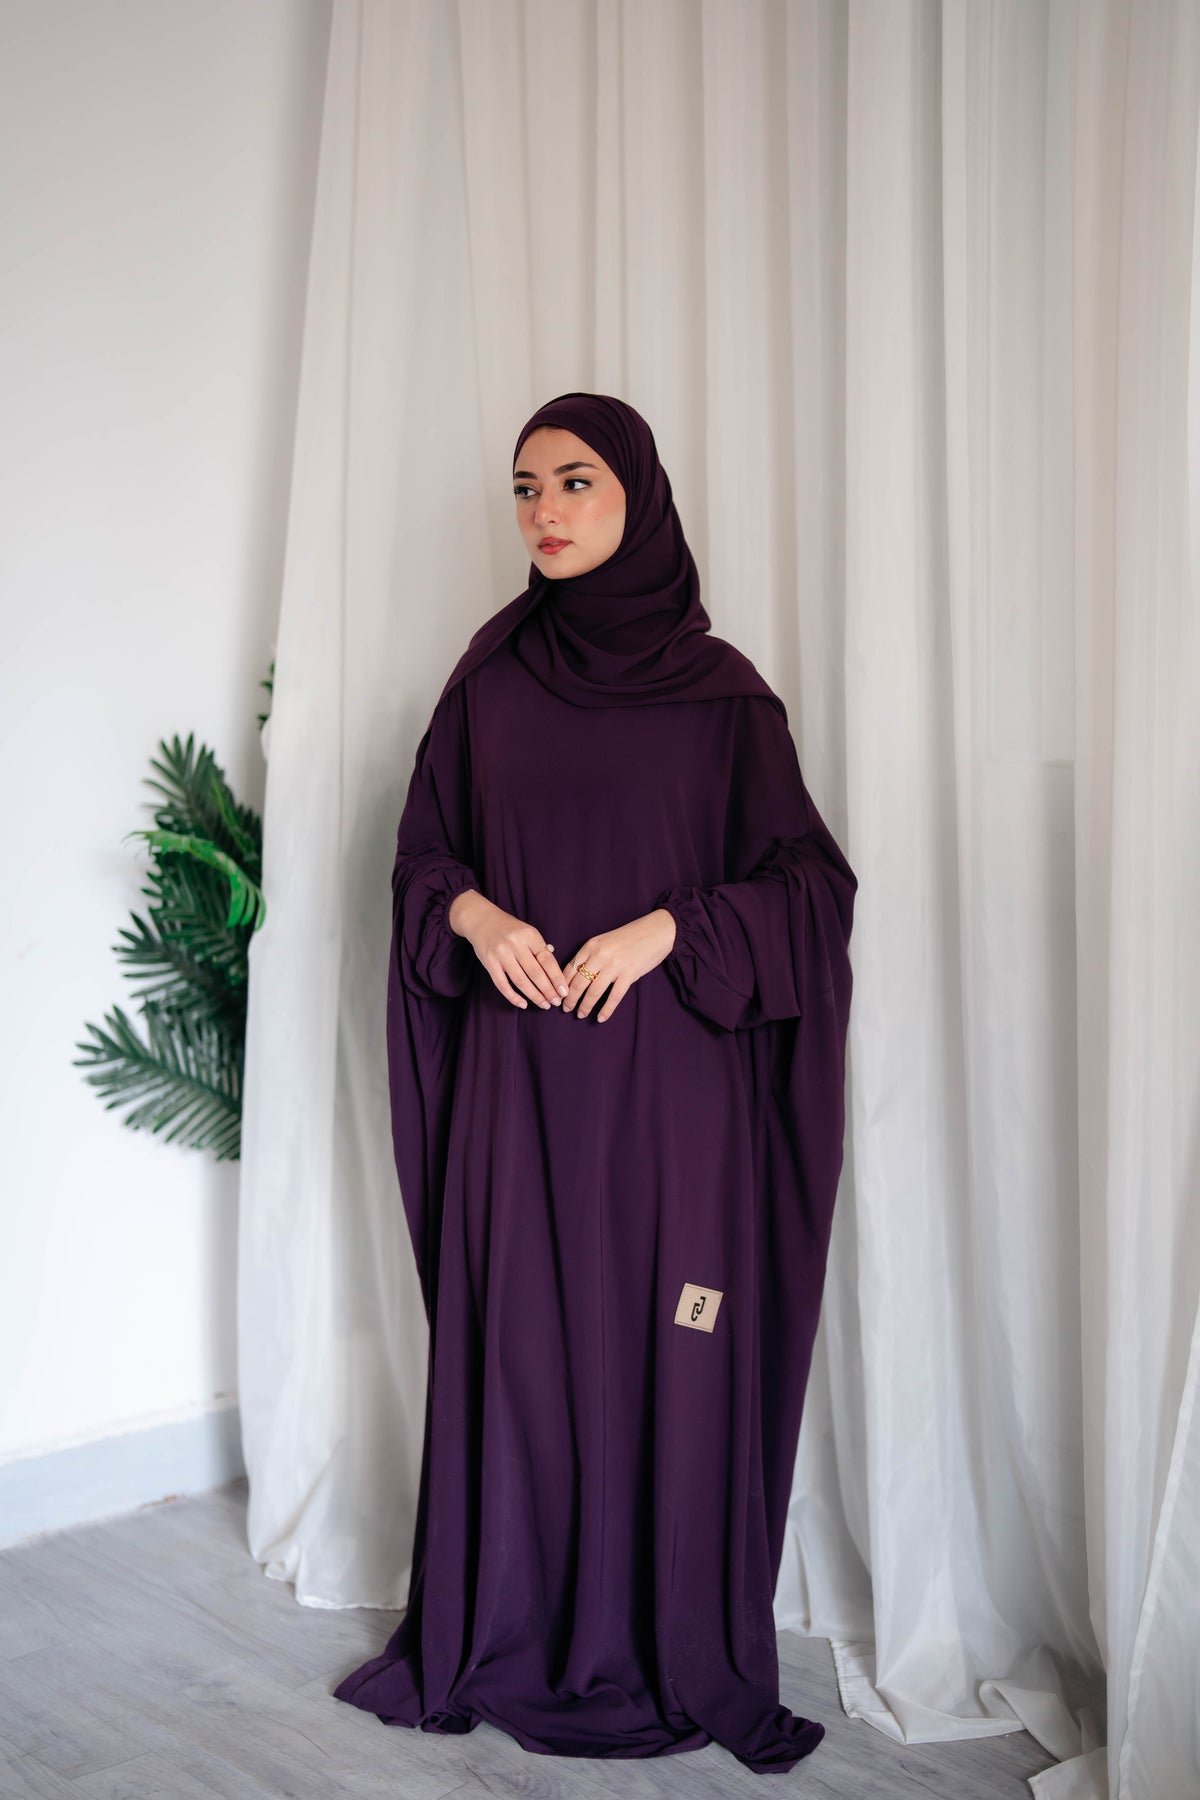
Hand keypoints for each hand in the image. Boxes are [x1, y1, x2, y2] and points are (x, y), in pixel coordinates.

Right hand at [448, 889, 570, 1010]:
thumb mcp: (528, 932)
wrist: (482, 920)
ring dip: (534, 996)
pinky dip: (513, 997)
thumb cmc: (510, 929)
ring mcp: (501, 954)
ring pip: (520, 981)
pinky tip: (523, 1004)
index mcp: (530, 935)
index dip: (557, 978)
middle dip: (548, 990)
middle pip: (535, 973)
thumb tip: (555, 973)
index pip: (547, 960)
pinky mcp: (489, 963)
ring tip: (544, 1004)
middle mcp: (515, 944)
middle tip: (556, 1002)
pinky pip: (502, 985)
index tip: (564, 991)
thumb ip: (540, 949)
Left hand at [562, 908, 676, 1021]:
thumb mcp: (605, 941)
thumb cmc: (631, 936)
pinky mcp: (629, 974)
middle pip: (578, 982)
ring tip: (580, 1014)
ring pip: (593, 992)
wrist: (656, 930)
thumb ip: (592, 956)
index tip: (559, 995)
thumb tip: (580, 976)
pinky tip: (601, 1018)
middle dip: (570, 999)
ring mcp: (615, 965)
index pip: (570, 968)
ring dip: (585, 1006)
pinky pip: (614, 996)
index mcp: (591, 945)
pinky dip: (606, 1009)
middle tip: (566, 1009)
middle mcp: (600, 955)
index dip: (562, 984)